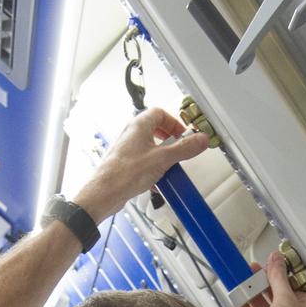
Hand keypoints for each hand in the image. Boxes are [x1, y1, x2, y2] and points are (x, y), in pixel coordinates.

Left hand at [74, 107, 209, 222]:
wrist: (104, 193)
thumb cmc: (124, 173)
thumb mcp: (162, 159)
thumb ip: (184, 149)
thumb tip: (200, 140)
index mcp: (139, 125)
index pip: (160, 113)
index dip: (174, 123)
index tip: (184, 135)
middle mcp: (131, 134)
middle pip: (155, 130)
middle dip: (170, 141)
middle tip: (179, 150)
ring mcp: (127, 149)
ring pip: (150, 147)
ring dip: (162, 157)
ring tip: (169, 167)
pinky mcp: (125, 164)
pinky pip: (143, 162)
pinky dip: (153, 169)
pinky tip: (157, 182)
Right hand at [237, 252, 305, 306]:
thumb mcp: (285, 298)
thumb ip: (278, 277)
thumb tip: (276, 260)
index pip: (292, 283)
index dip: (279, 273)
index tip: (267, 264)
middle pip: (276, 294)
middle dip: (262, 284)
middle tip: (250, 272)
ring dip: (253, 296)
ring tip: (242, 284)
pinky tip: (239, 300)